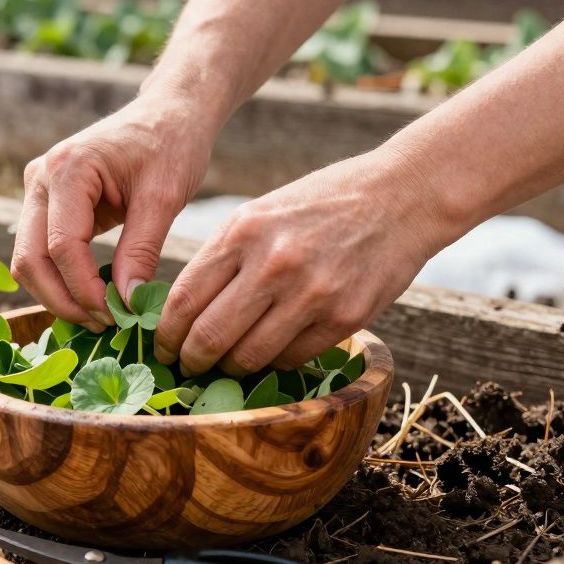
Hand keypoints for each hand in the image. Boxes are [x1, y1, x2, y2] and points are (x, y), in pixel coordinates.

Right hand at [12, 92, 214, 330]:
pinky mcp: (45, 202)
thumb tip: (127, 304)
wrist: (167, 112)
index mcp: (68, 168)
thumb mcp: (165, 197)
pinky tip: (93, 295)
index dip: (84, 288)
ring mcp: (37, 189)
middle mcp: (40, 177)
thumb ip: (142, 250)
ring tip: (100, 315)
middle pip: (30, 258)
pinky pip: (40, 251)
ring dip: (58, 294)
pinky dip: (61, 278)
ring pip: (28, 259)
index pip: (61, 245)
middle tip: (104, 325)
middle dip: (63, 299)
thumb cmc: (172, 144)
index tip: (116, 315)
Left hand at [154, 147, 452, 374]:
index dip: (165, 334)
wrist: (401, 196)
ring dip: (231, 368)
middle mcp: (273, 264)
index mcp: (242, 232)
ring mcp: (311, 294)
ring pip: (249, 357)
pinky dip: (274, 361)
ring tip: (226, 365)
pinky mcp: (345, 318)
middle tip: (187, 367)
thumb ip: (222, 258)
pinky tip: (271, 350)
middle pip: (209, 337)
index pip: (183, 300)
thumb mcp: (259, 213)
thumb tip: (180, 311)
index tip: (162, 348)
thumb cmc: (320, 205)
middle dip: (190, 360)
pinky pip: (292, 358)